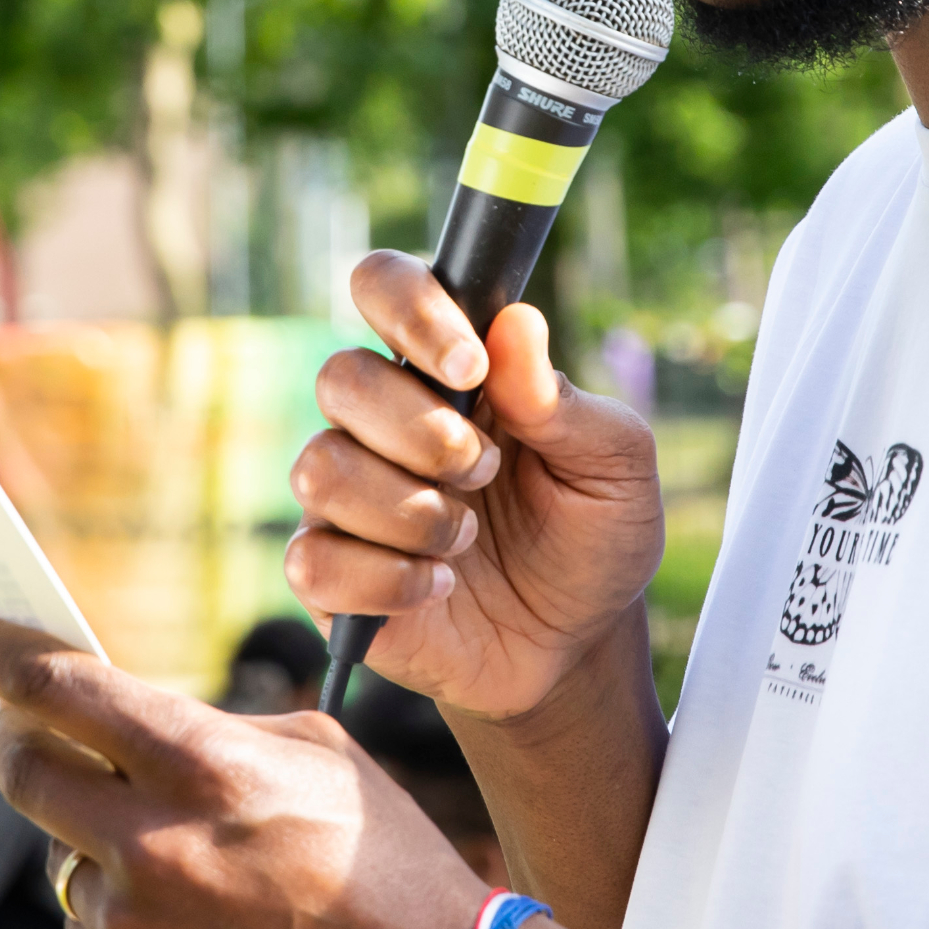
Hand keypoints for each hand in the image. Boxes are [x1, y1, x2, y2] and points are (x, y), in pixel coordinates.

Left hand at [0, 620, 487, 928]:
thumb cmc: (386, 863)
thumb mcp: (315, 755)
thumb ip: (208, 728)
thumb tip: (117, 720)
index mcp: (204, 766)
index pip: (56, 686)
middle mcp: (151, 846)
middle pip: (21, 768)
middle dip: (10, 737)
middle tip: (17, 728)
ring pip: (61, 856)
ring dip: (94, 841)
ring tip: (187, 864)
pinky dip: (123, 918)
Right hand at [286, 255, 665, 721]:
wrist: (575, 642)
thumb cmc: (592, 534)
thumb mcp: (616, 467)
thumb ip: (565, 401)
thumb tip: (517, 322)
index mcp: (446, 369)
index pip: (385, 286)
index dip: (410, 309)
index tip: (469, 367)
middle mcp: (383, 421)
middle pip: (341, 378)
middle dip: (422, 432)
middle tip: (487, 471)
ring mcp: (348, 498)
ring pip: (321, 469)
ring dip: (410, 511)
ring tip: (469, 537)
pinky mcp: (331, 576)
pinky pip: (313, 561)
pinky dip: (387, 580)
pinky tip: (437, 586)